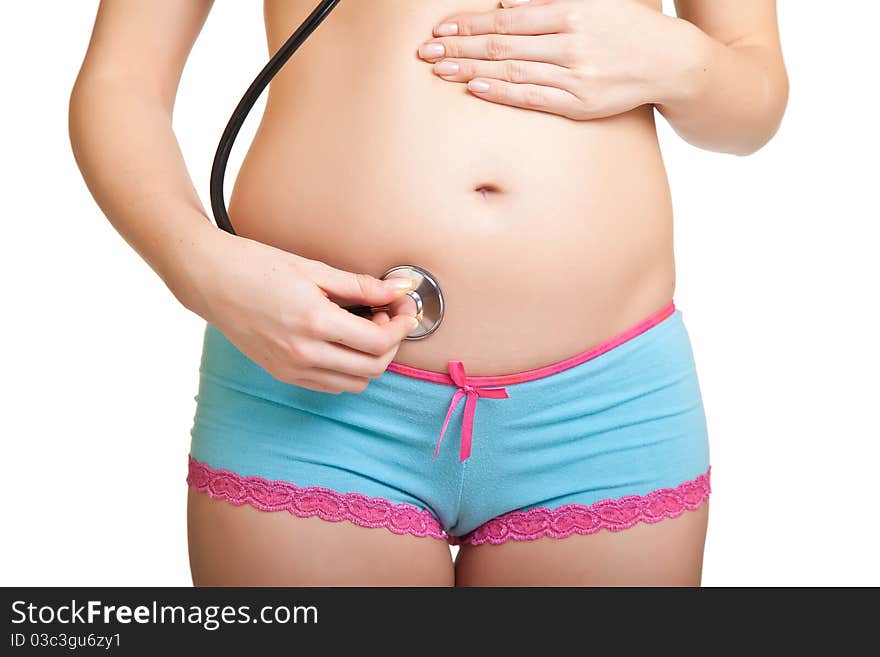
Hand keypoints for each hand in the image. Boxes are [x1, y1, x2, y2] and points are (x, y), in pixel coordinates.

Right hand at [188, 230, 420, 393]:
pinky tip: (342, 342)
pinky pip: (330, 385)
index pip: (378, 342)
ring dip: (371, 360)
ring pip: (354, 383)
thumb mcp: (313, 269)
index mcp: (314, 322)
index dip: (400, 326)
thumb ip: (361, 285)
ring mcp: (291, 368)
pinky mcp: (282, 374)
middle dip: (391, 344)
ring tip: (364, 329)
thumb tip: (399, 289)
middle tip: (388, 317)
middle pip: (372, 368)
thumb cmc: (256, 266)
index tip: (404, 308)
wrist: (209, 280)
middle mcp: (304, 353)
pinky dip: (347, 369)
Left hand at [417, 0, 679, 119]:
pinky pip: (532, 97)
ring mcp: (574, 74)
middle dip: (460, 47)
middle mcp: (569, 41)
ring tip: (440, 71)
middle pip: (501, 43)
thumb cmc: (621, 25)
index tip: (441, 27)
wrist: (667, 59)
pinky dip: (501, 92)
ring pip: (511, 70)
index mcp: (569, 10)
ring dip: (471, 70)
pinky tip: (475, 89)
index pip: (506, 16)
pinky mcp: (579, 102)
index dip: (470, 22)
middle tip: (426, 52)